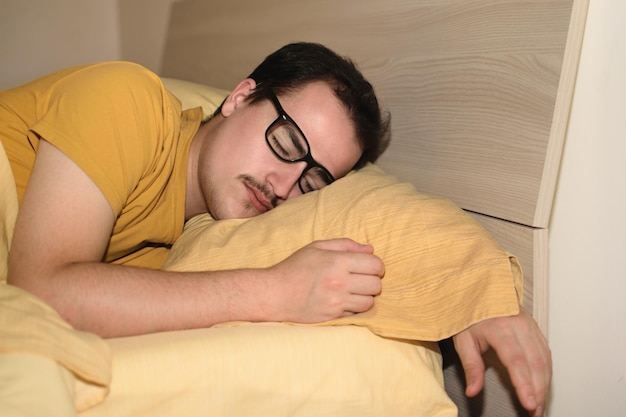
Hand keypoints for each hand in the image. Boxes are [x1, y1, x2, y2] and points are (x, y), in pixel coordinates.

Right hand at [269, 238, 384, 322]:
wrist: (274, 294)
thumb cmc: (295, 268)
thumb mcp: (317, 247)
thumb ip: (345, 245)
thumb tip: (370, 249)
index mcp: (337, 261)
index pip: (375, 265)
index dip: (376, 265)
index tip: (369, 267)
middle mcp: (339, 282)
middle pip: (376, 285)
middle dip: (372, 281)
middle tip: (361, 280)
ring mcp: (336, 302)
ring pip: (369, 302)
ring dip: (365, 296)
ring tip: (353, 291)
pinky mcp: (333, 317)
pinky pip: (356, 314)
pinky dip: (353, 308)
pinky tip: (342, 301)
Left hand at [452, 308, 551, 416]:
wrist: (476, 290)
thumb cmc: (469, 314)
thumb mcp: (463, 339)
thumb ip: (471, 366)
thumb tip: (473, 391)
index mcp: (499, 327)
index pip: (516, 360)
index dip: (524, 384)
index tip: (528, 403)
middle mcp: (518, 325)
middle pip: (535, 363)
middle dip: (537, 391)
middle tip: (534, 411)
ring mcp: (529, 325)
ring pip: (544, 359)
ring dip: (544, 384)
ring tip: (539, 404)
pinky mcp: (534, 327)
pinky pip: (545, 352)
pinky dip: (546, 372)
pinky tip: (542, 385)